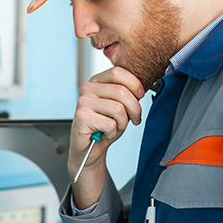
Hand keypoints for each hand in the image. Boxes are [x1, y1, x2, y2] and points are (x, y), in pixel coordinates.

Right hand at [69, 67, 143, 205]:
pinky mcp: (82, 117)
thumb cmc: (105, 126)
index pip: (118, 72)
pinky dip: (112, 133)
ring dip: (122, 123)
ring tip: (115, 127)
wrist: (89, 149)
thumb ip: (127, 94)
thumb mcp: (120, 106)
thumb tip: (140, 89)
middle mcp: (87, 88)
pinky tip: (104, 133)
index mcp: (96, 81)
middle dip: (134, 109)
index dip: (134, 84)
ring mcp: (83, 102)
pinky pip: (110, 124)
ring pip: (118, 108)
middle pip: (121, 91)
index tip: (140, 96)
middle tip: (134, 119)